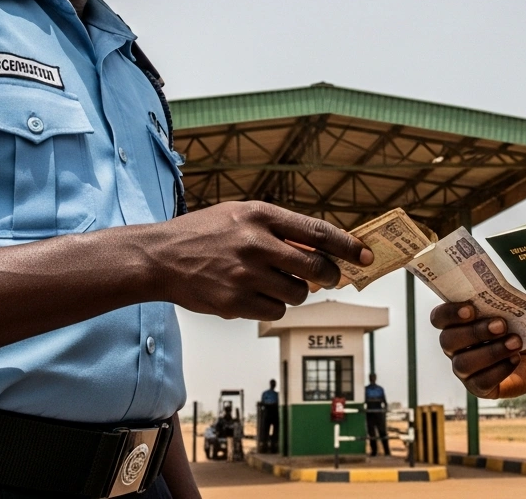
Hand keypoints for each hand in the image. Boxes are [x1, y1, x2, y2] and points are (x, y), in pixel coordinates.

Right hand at [146, 201, 370, 320]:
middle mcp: (254, 244)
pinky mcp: (234, 302)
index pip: (317, 232)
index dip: (347, 246)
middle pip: (315, 268)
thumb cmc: (205, 234)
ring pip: (297, 294)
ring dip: (295, 292)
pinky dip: (273, 306)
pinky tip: (254, 294)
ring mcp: (244, 275)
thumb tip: (324, 251)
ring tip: (273, 282)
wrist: (159, 257)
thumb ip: (281, 228)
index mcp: (259, 215)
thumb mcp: (242, 214)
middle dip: (328, 276)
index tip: (365, 256)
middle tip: (326, 278)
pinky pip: (275, 312)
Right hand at [430, 302, 525, 398]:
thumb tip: (496, 292)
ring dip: (491, 352)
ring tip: (516, 342)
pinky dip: (500, 369)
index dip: (450, 313)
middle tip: (502, 325)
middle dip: (475, 332)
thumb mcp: (513, 309)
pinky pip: (481, 382)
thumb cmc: (522, 327)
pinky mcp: (479, 388)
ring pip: (464, 364)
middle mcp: (454, 347)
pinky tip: (516, 359)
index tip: (470, 309)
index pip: (439, 318)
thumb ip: (500, 300)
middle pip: (449, 340)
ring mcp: (464, 370)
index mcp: (457, 323)